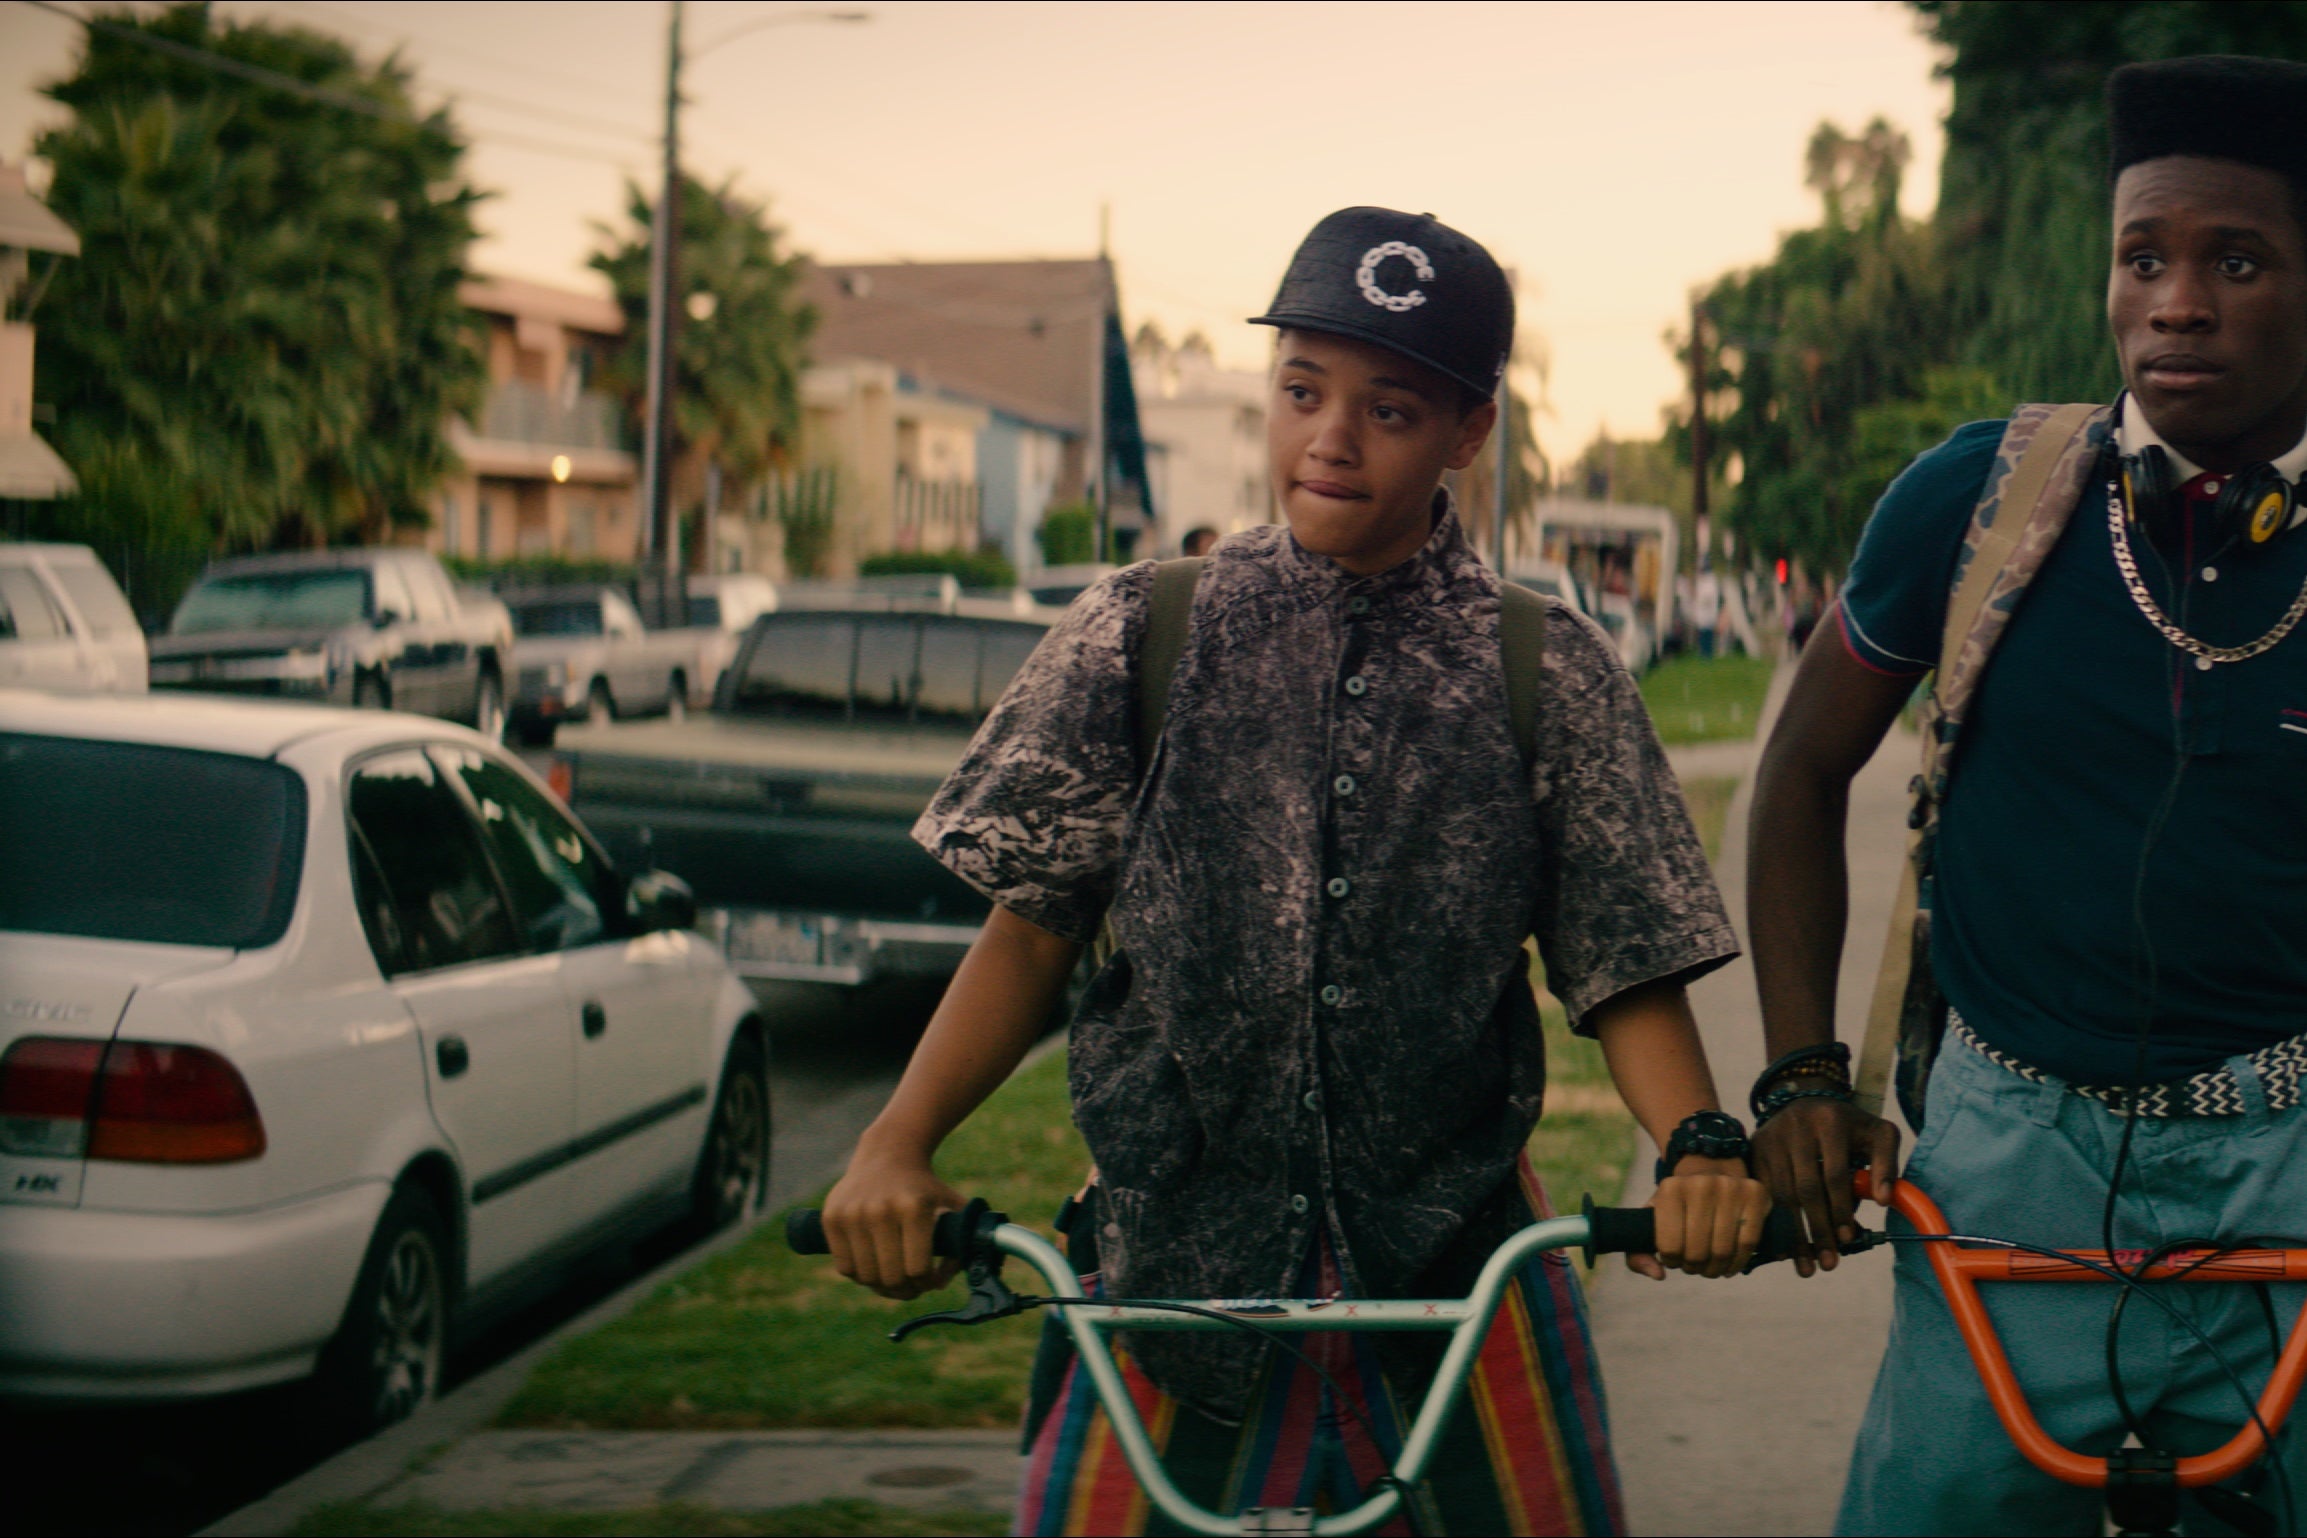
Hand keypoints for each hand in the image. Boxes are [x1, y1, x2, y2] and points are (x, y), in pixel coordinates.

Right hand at [821, 1141, 963, 1300]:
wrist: (889, 1154)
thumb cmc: (925, 1189)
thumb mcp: (953, 1207)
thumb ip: (960, 1245)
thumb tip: (941, 1283)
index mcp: (914, 1207)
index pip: (918, 1269)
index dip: (927, 1283)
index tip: (931, 1280)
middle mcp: (881, 1209)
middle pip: (891, 1278)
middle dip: (905, 1290)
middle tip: (912, 1285)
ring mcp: (852, 1213)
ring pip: (866, 1277)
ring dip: (882, 1286)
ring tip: (893, 1278)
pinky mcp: (831, 1217)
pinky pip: (844, 1267)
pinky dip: (859, 1275)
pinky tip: (873, 1266)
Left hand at [1629, 1156, 1770, 1278]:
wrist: (1712, 1170)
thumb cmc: (1679, 1204)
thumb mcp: (1652, 1218)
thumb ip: (1638, 1251)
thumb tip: (1658, 1275)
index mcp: (1670, 1189)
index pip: (1669, 1246)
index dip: (1672, 1261)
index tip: (1675, 1258)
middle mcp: (1700, 1184)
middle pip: (1697, 1252)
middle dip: (1695, 1267)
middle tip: (1695, 1266)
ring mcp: (1730, 1187)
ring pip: (1723, 1251)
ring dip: (1716, 1269)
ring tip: (1711, 1267)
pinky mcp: (1755, 1194)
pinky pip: (1748, 1244)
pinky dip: (1738, 1263)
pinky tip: (1730, 1264)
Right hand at [1749, 1094, 1900, 1277]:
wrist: (1806, 1098)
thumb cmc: (1850, 1126)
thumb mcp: (1878, 1135)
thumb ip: (1887, 1164)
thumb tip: (1883, 1200)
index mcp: (1830, 1121)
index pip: (1834, 1173)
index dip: (1841, 1209)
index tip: (1849, 1240)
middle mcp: (1796, 1126)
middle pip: (1805, 1188)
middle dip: (1818, 1229)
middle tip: (1829, 1264)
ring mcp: (1771, 1137)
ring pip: (1781, 1195)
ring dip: (1794, 1235)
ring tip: (1807, 1266)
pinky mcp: (1755, 1149)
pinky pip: (1763, 1193)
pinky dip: (1772, 1223)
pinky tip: (1781, 1249)